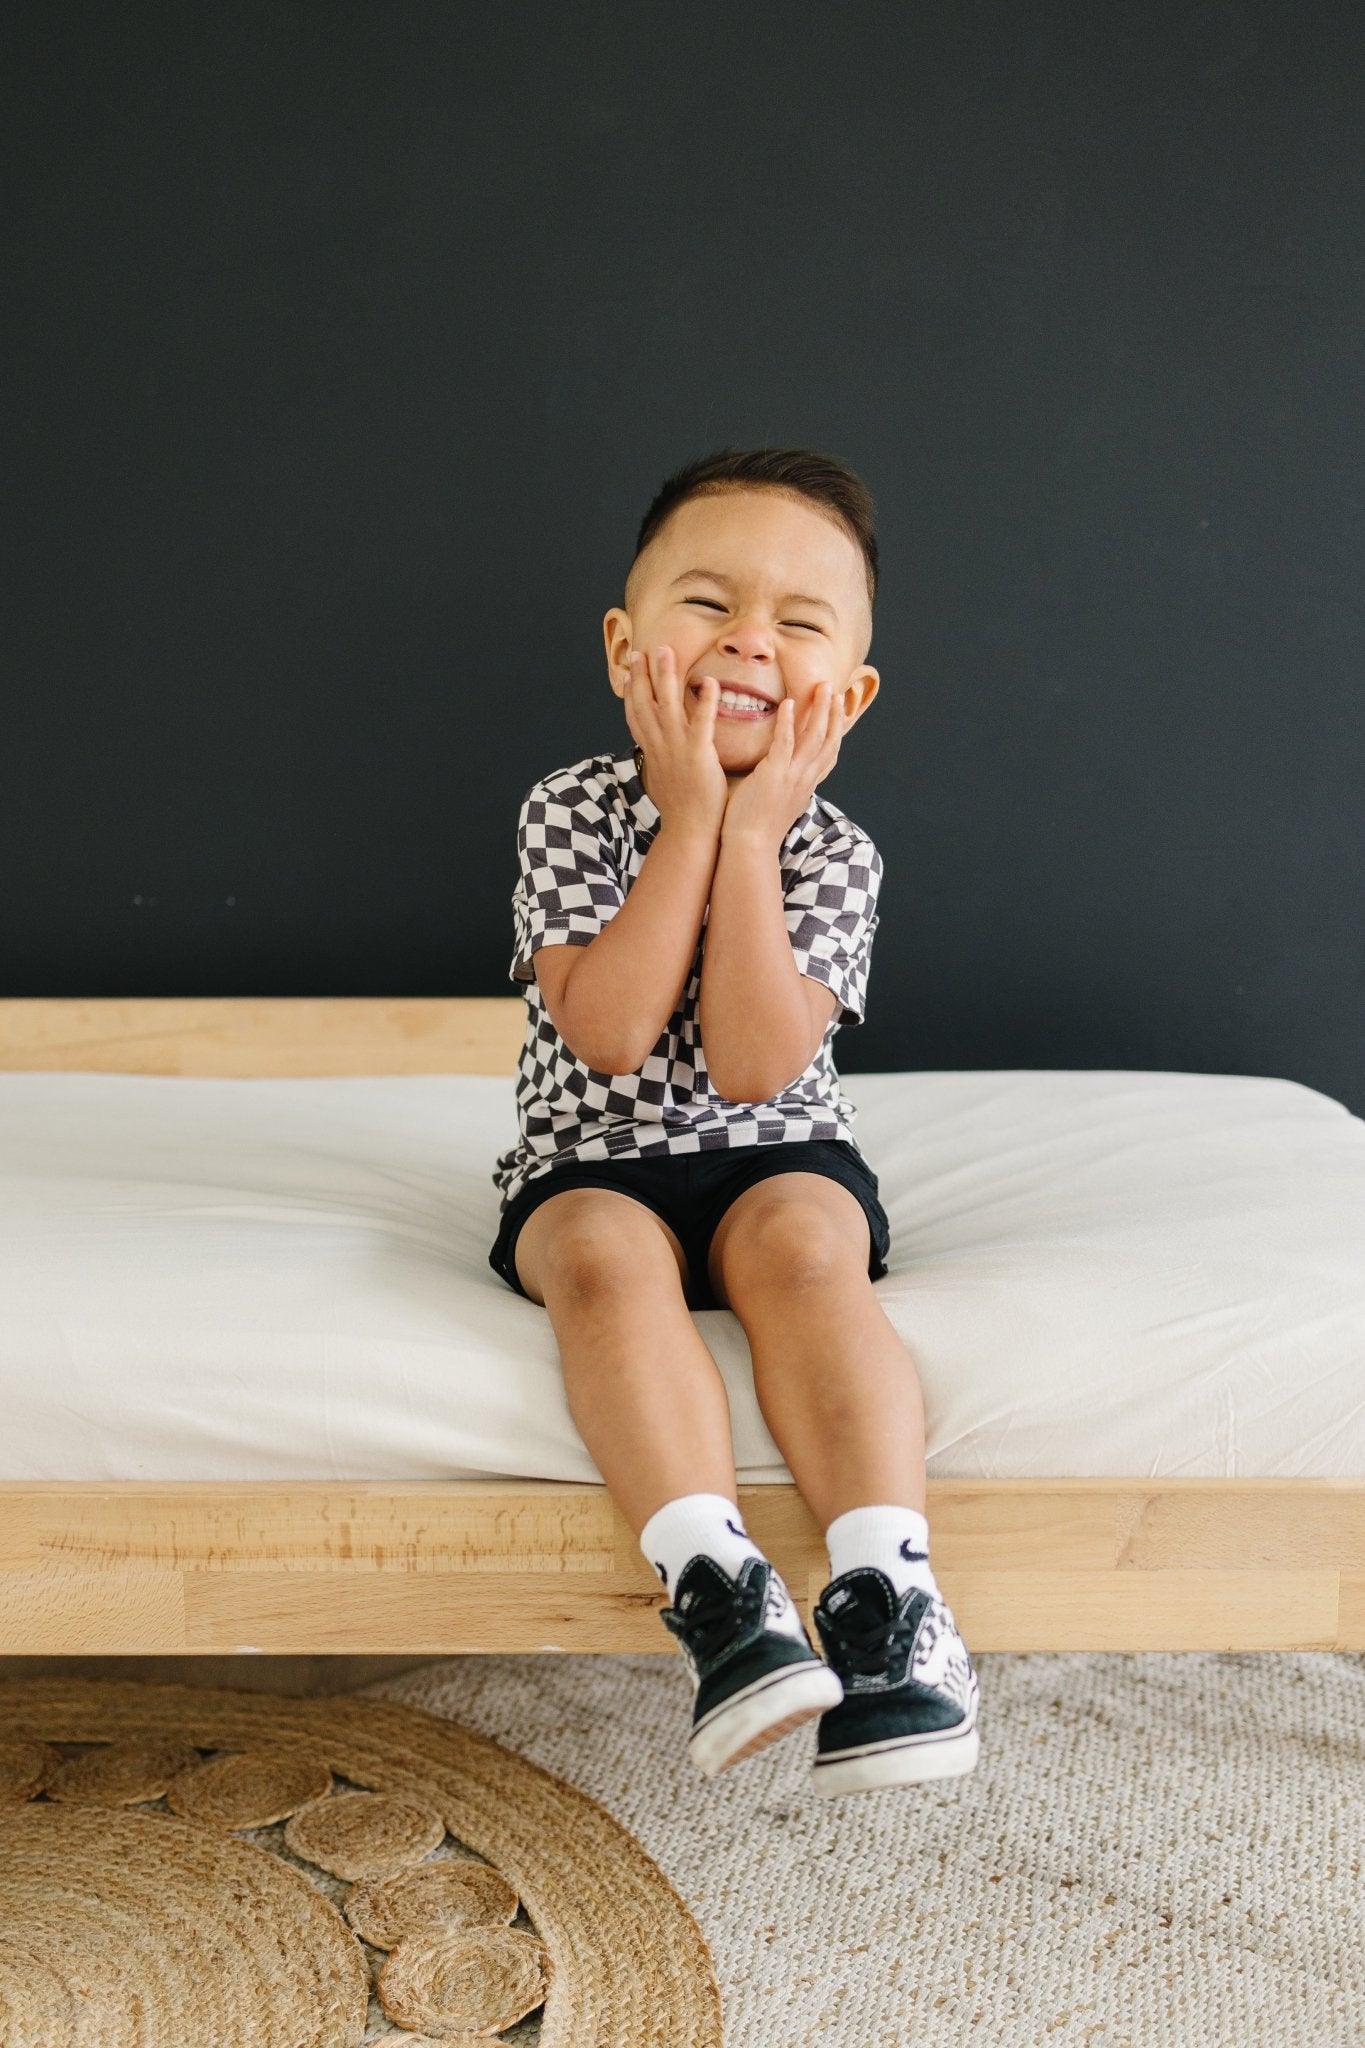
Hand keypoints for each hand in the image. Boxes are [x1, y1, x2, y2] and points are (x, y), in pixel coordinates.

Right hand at [622, 644, 728, 839]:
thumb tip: (664, 755)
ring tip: (667, 652)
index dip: (632, 692)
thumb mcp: (668, 779)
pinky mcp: (698, 756)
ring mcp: (677, 750)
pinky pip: (701, 723)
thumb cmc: (684, 809)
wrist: (690, 832)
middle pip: (646, 704)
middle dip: (642, 675)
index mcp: (654, 752)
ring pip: (667, 705)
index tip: (631, 671)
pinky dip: (705, 702)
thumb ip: (666, 761)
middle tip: (641, 651)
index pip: (637, 716)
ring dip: (666, 676)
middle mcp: (660, 747)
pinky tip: (710, 682)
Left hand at [721, 682, 845, 845]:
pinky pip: (784, 743)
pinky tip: (789, 702)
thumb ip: (782, 787)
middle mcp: (805, 780)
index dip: (836, 732)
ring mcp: (792, 777)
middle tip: (834, 689)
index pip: (828, 755)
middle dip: (833, 714)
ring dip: (819, 710)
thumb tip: (778, 778)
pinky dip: (788, 722)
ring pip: (813, 738)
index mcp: (806, 786)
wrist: (749, 848)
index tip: (838, 712)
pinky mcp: (774, 775)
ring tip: (822, 687)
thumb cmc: (755, 828)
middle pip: (828, 741)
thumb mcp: (778, 804)